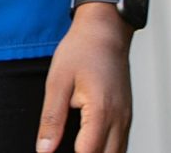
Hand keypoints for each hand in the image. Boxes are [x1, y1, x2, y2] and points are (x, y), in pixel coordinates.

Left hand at [36, 6, 133, 152]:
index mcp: (101, 112)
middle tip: (62, 147)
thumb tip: (43, 151)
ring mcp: (127, 118)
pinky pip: (120, 144)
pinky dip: (106, 149)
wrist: (105, 31)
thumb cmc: (80, 51)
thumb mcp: (57, 83)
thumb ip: (51, 120)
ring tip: (75, 145)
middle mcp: (120, 120)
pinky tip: (89, 144)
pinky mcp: (127, 115)